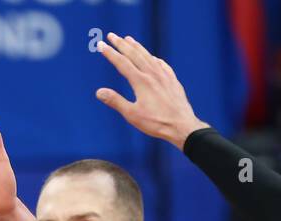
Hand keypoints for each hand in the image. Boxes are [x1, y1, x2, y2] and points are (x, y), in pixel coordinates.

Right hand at [94, 33, 208, 148]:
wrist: (182, 125)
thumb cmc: (156, 123)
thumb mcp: (132, 115)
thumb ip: (115, 101)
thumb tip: (99, 92)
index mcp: (140, 81)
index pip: (122, 63)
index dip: (110, 53)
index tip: (101, 45)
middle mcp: (152, 74)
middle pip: (134, 54)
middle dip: (121, 44)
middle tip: (111, 35)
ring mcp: (164, 75)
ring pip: (148, 56)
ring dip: (137, 47)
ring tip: (129, 39)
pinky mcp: (172, 80)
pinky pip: (161, 64)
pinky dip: (153, 58)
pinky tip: (152, 57)